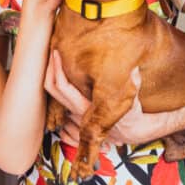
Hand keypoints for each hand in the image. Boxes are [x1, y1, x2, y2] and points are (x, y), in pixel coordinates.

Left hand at [45, 51, 161, 146]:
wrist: (129, 132)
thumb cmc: (131, 114)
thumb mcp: (134, 97)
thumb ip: (134, 82)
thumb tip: (133, 68)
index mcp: (86, 107)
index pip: (63, 87)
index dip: (57, 69)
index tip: (58, 54)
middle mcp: (75, 111)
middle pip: (52, 89)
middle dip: (49, 69)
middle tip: (53, 52)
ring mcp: (73, 113)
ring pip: (53, 94)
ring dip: (51, 75)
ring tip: (55, 58)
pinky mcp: (73, 112)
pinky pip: (57, 99)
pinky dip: (55, 84)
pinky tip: (59, 71)